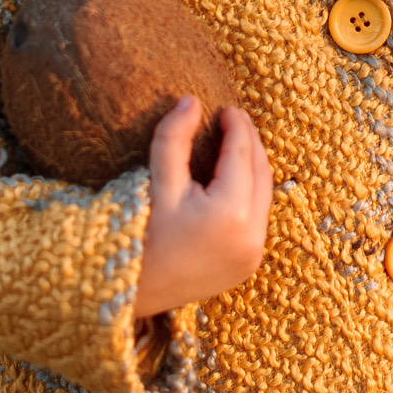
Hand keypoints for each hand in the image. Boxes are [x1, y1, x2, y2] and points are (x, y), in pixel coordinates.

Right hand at [132, 97, 272, 317]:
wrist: (129, 292)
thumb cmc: (139, 234)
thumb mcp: (157, 181)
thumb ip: (174, 137)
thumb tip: (191, 100)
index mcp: (231, 212)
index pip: (242, 156)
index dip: (237, 127)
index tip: (226, 108)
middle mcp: (251, 236)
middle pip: (261, 174)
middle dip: (250, 143)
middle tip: (234, 119)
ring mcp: (252, 254)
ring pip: (263, 197)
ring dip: (253, 168)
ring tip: (235, 144)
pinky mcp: (247, 266)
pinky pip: (257, 219)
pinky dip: (250, 194)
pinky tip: (234, 180)